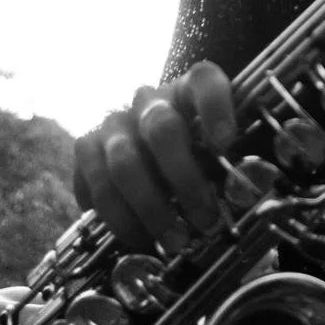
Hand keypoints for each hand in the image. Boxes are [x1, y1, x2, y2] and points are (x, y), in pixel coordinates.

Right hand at [73, 63, 236, 250]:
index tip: (227, 143)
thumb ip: (223, 162)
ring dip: (151, 210)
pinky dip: (118, 219)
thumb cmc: (190, 148)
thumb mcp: (212, 146)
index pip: (204, 81)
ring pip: (124, 165)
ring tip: (175, 242)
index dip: (216, 108)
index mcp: (188, 88)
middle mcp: (148, 100)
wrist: (141, 147)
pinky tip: (140, 239)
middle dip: (184, 180)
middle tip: (205, 220)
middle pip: (162, 130)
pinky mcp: (86, 148)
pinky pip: (96, 187)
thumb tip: (238, 197)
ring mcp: (114, 123)